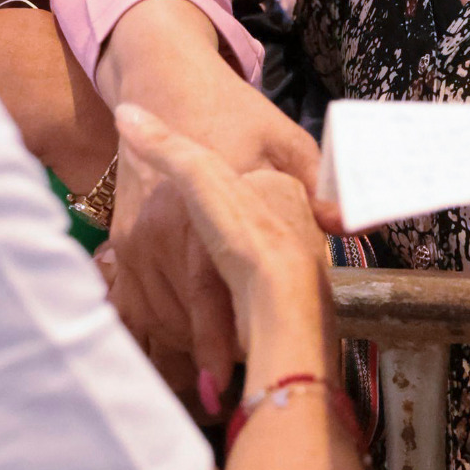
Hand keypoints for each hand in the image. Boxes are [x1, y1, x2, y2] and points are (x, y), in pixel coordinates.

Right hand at [110, 101, 326, 398]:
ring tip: (220, 376)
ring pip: (155, 316)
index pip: (206, 292)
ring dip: (184, 349)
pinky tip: (188, 346)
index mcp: (200, 207)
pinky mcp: (122, 244)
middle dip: (208, 356)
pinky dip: (160, 329)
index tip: (229, 381)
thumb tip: (347, 224)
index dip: (217, 342)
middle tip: (239, 385)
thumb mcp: (285, 141)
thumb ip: (317, 185)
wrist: (166, 84)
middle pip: (179, 316)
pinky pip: (135, 304)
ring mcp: (135, 239)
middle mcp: (159, 229)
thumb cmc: (233, 115)